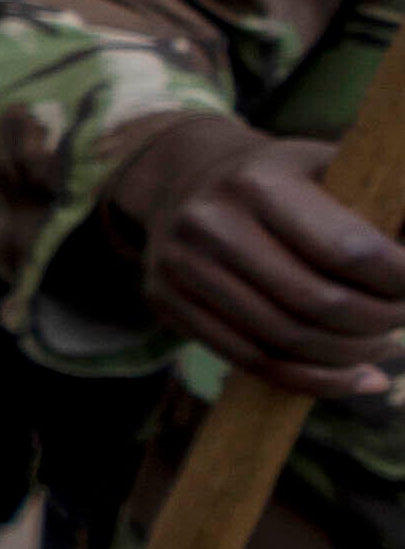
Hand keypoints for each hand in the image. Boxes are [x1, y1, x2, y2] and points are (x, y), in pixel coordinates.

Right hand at [122, 112, 404, 398]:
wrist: (183, 180)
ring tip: (381, 345)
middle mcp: (212, 223)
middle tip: (401, 318)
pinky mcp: (167, 302)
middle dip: (380, 322)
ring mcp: (181, 267)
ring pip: (287, 342)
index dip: (400, 281)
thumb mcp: (330, 167)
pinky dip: (315, 381)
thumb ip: (383, 209)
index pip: (350, 251)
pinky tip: (355, 377)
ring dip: (352, 356)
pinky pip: (252, 362)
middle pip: (320, 304)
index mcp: (260, 182)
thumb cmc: (282, 178)